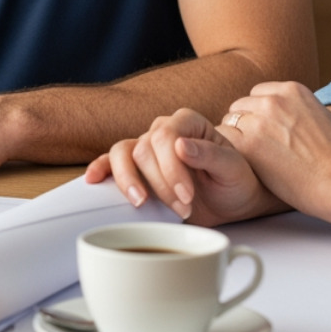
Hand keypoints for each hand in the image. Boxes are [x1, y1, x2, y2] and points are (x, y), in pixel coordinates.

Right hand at [85, 109, 283, 224]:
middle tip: (183, 208)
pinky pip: (111, 163)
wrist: (234, 199)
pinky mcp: (137, 169)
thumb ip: (211, 155)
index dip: (171, 167)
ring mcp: (147, 148)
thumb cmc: (237, 180)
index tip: (187, 196)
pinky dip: (101, 169)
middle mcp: (163, 131)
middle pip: (143, 149)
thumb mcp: (234, 169)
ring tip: (142, 203)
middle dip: (159, 183)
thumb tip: (180, 146)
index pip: (165, 136)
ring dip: (129, 182)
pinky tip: (93, 180)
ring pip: (122, 154)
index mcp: (187, 122)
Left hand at [219, 81, 330, 216]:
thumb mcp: (329, 119)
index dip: (259, 113)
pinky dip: (229, 150)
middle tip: (255, 147)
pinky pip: (225, 139)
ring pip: (230, 122)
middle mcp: (273, 100)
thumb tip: (302, 113)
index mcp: (292, 91)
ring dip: (237, 137)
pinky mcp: (249, 143)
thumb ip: (307, 111)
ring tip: (250, 158)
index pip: (259, 94)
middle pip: (241, 106)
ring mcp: (259, 120)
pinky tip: (241, 164)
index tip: (264, 131)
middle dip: (245, 124)